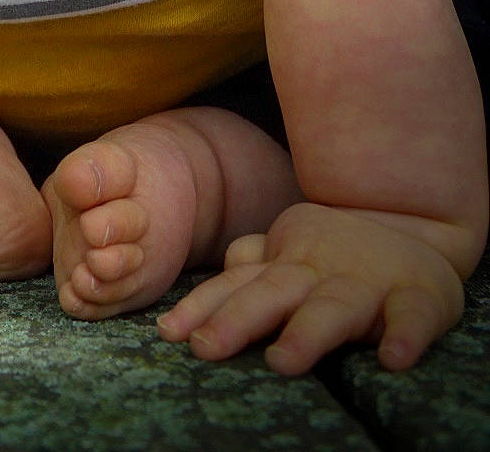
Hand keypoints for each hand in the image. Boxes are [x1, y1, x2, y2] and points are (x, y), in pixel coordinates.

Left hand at [156, 200, 464, 374]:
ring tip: (284, 361)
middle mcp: (320, 271)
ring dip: (309, 332)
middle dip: (238, 319)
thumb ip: (253, 265)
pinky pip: (413, 317)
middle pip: (273, 293)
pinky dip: (406, 336)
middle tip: (205, 347)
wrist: (418, 228)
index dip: (202, 307)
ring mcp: (368, 284)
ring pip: (335, 308)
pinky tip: (394, 358)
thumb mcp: (291, 252)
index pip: (236, 285)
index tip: (170, 332)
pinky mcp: (418, 297)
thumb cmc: (338, 254)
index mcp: (286, 263)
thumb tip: (219, 268)